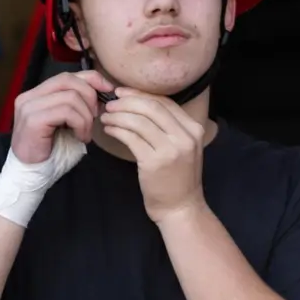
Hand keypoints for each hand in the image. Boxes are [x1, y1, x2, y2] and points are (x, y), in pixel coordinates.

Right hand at [11, 70, 113, 163]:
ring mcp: (29, 107)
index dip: (92, 79)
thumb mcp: (70, 121)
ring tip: (86, 133)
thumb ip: (79, 103)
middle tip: (95, 118)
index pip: (68, 75)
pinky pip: (66, 112)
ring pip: (71, 97)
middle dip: (90, 97)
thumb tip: (103, 90)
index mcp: (38, 94)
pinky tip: (80, 137)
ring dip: (86, 117)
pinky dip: (80, 124)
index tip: (108, 91)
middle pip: (69, 80)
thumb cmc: (54, 149)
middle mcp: (30, 96)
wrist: (33, 173)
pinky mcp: (33, 120)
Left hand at [98, 88, 207, 223]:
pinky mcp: (154, 162)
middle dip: (127, 102)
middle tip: (110, 104)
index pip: (165, 102)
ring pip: (139, 121)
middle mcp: (185, 137)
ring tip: (106, 117)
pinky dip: (117, 130)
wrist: (181, 207)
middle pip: (151, 108)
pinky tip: (109, 130)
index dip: (140, 94)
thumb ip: (171, 128)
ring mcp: (171, 150)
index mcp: (194, 129)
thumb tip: (141, 104)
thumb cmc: (178, 177)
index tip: (122, 92)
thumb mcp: (184, 148)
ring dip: (118, 116)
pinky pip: (131, 138)